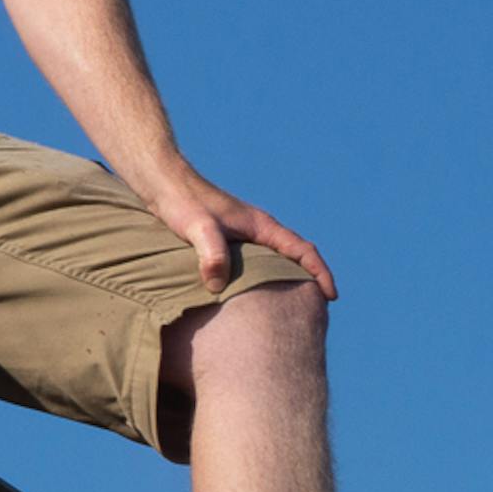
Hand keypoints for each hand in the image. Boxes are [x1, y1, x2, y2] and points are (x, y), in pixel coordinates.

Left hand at [144, 169, 337, 300]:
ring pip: (274, 260)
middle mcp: (256, 229)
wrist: (161, 181)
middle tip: (318, 310)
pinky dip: (263, 278)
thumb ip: (211, 253)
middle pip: (294, 257)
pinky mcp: (224, 240)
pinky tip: (251, 296)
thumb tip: (218, 285)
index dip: (320, 273)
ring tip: (290, 308)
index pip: (303, 250)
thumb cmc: (180, 202)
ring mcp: (242, 234)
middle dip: (309, 280)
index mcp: (261, 226)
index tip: (331, 296)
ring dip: (287, 279)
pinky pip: (254, 262)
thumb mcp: (197, 228)